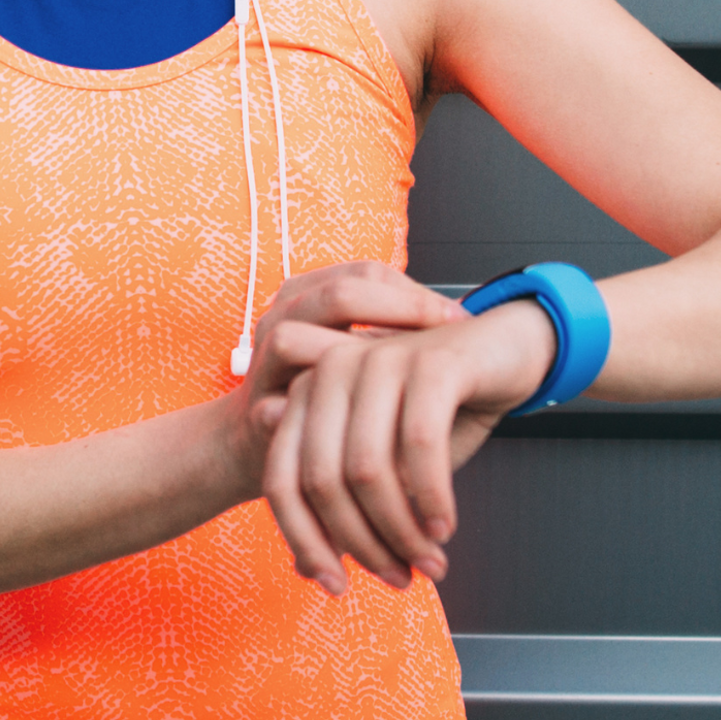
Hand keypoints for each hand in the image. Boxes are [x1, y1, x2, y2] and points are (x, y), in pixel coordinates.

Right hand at [224, 261, 467, 451]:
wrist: (255, 445)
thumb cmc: (323, 397)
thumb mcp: (353, 355)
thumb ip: (390, 333)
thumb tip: (465, 319)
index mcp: (308, 296)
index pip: (367, 274)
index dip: (416, 293)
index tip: (459, 319)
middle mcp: (282, 318)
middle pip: (341, 293)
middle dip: (403, 310)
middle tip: (452, 334)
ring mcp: (263, 363)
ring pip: (296, 338)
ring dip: (357, 353)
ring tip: (415, 369)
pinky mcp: (255, 410)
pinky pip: (283, 406)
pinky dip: (327, 414)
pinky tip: (370, 422)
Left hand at [253, 293, 554, 594]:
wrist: (506, 351)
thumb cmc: (441, 411)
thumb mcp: (387, 463)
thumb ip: (344, 507)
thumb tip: (305, 570)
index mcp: (308, 394)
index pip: (283, 481)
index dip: (305, 541)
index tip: (336, 585)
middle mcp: (332, 371)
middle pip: (322, 481)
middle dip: (362, 544)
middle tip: (399, 578)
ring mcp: (379, 361)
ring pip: (368, 470)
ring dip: (400, 531)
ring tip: (429, 560)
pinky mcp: (431, 362)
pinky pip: (419, 446)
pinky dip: (432, 498)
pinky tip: (445, 526)